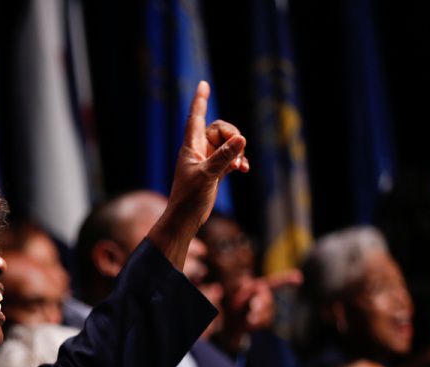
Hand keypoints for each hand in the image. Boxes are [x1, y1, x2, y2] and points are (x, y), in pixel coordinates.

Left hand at [153, 82, 248, 262]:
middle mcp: (199, 150)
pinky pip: (231, 157)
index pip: (196, 118)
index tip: (203, 84)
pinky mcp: (215, 171)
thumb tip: (242, 139)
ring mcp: (208, 160)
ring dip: (238, 151)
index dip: (200, 101)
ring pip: (228, 143)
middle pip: (221, 129)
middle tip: (238, 151)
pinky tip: (244, 169)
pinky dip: (239, 160)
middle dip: (233, 136)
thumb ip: (224, 157)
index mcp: (190, 147)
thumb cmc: (188, 199)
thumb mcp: (208, 176)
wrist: (185, 219)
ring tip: (240, 166)